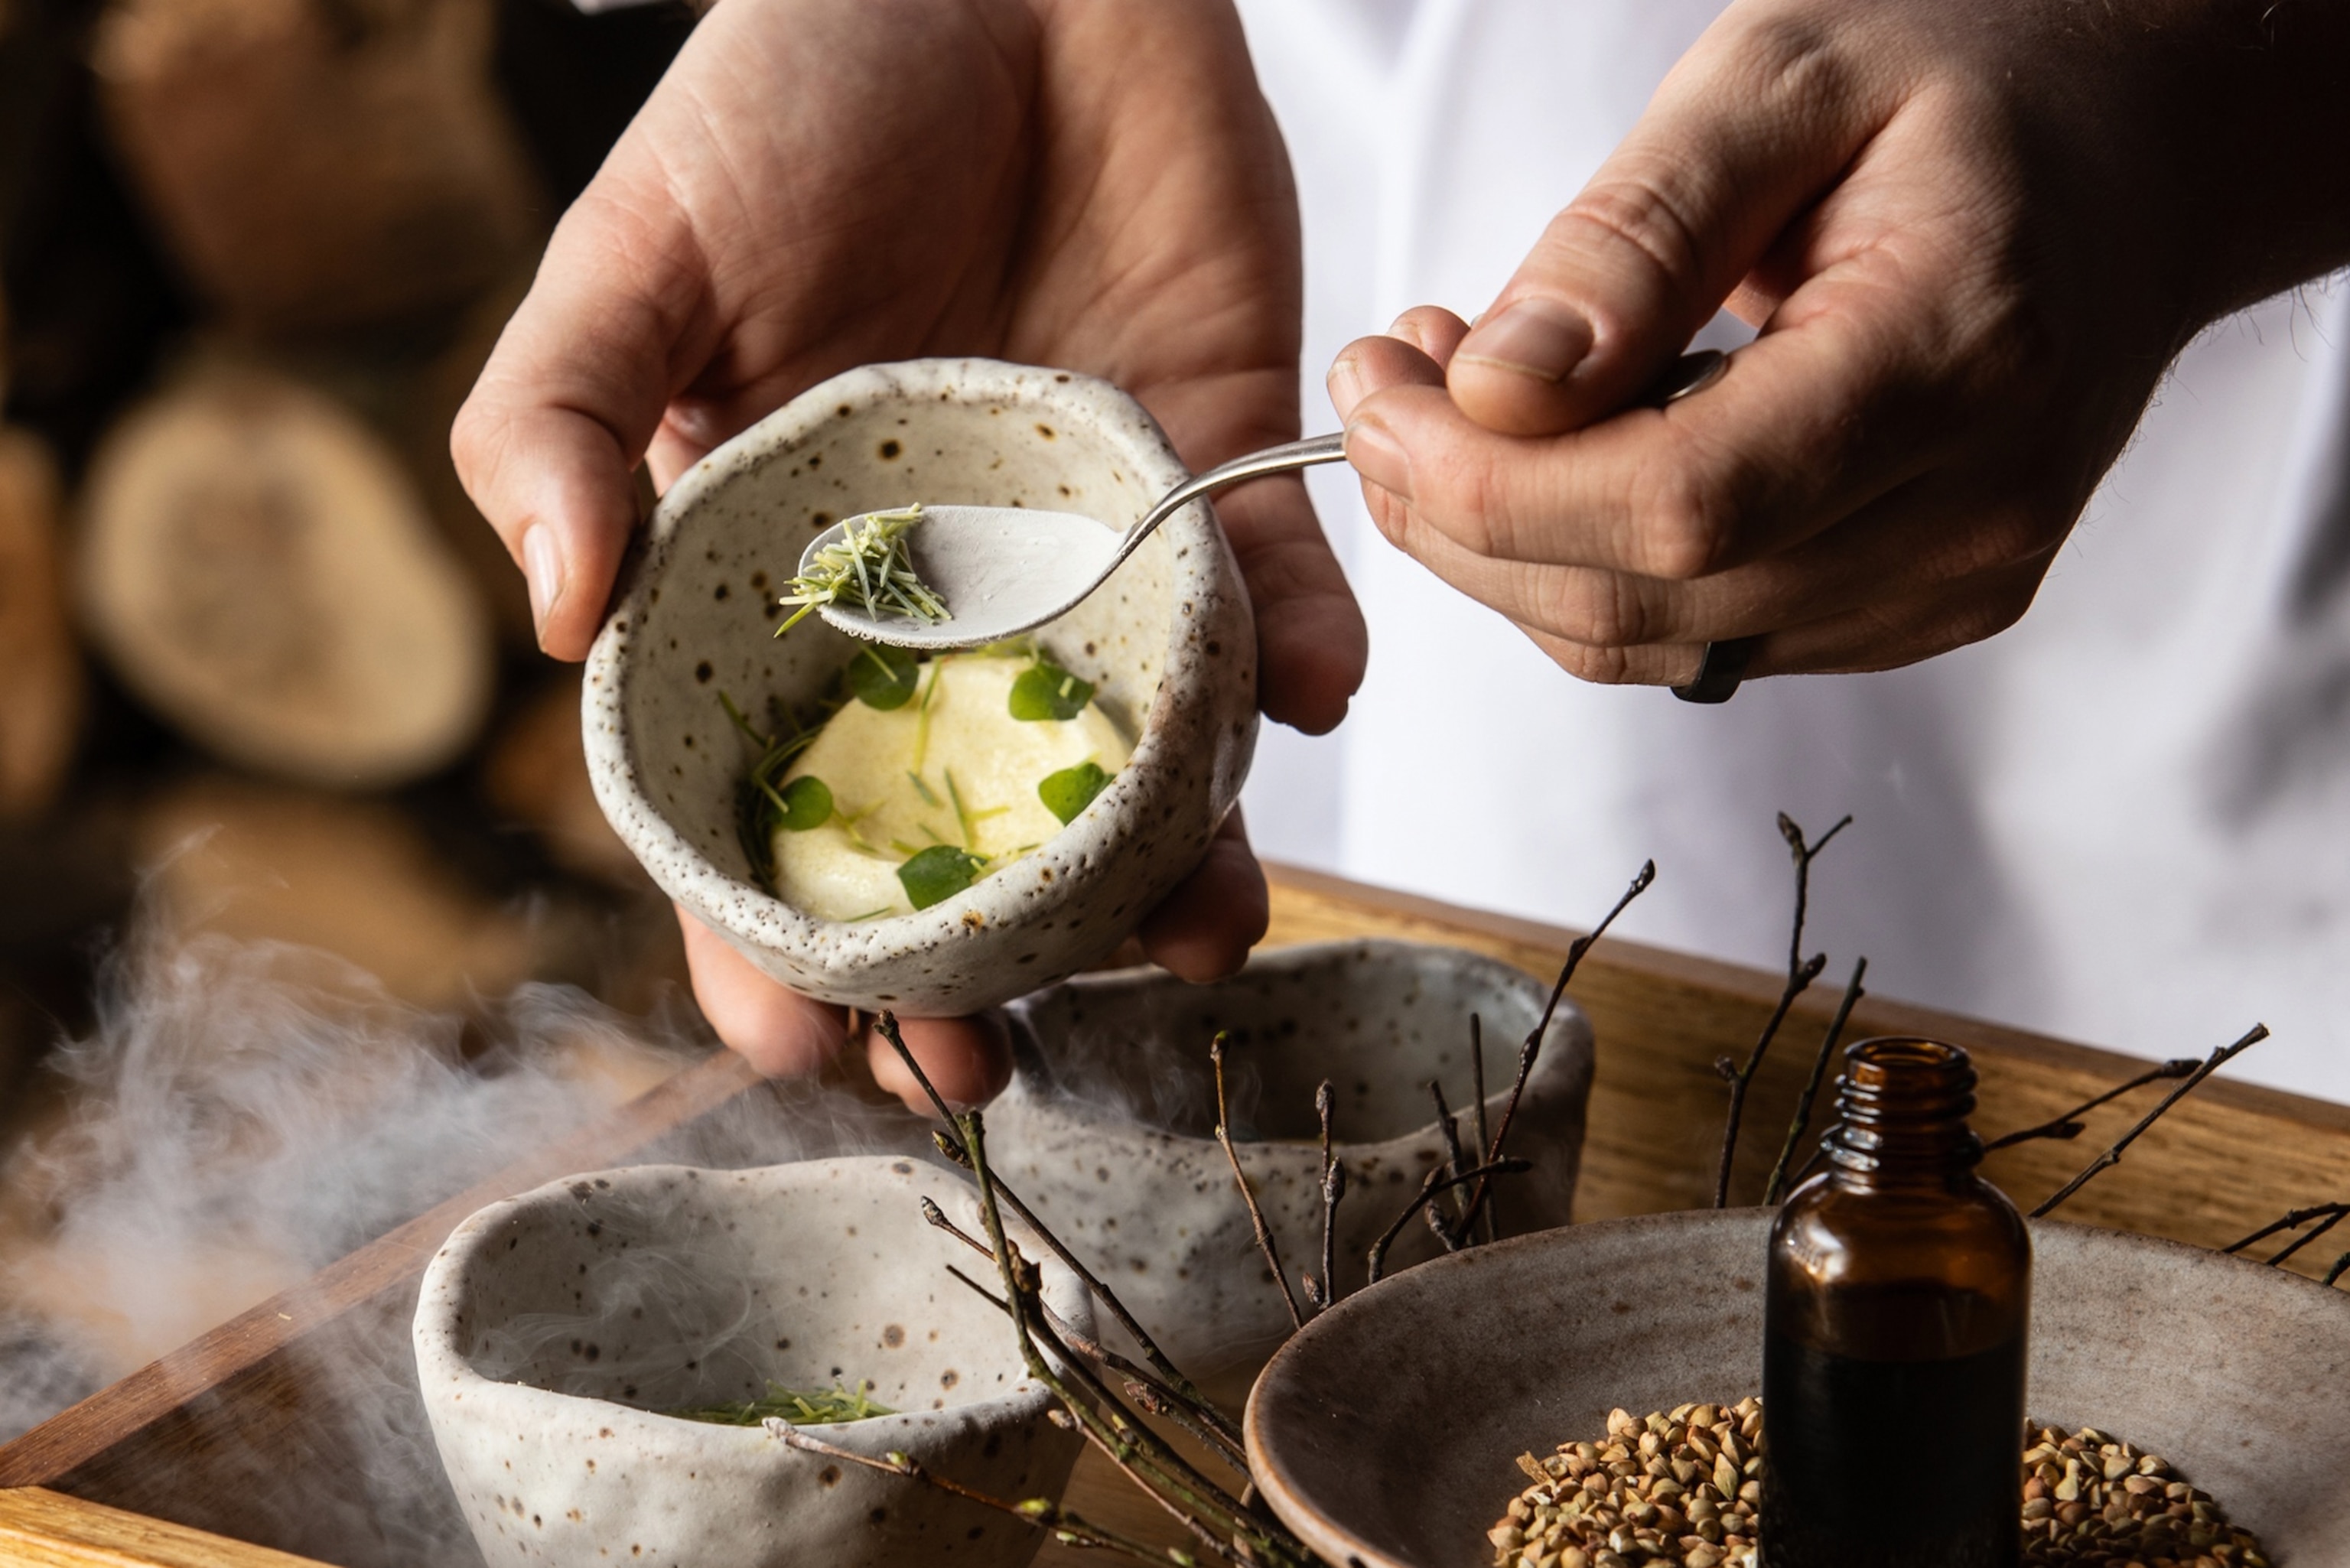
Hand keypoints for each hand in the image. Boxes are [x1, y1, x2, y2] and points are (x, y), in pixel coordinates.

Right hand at [454, 0, 1342, 1105]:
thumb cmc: (793, 89)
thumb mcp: (637, 249)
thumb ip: (563, 421)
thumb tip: (547, 612)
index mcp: (784, 587)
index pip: (773, 807)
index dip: (782, 943)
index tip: (810, 1045)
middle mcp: (945, 605)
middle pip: (968, 836)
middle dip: (986, 967)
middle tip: (999, 1062)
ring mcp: (1090, 554)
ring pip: (1139, 761)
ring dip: (1178, 865)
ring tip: (1200, 929)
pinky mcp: (1221, 472)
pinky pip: (1277, 602)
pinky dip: (1304, 657)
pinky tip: (1307, 690)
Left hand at [1328, 0, 2349, 684]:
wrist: (2130, 158)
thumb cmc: (1962, 84)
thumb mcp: (1781, 79)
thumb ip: (1636, 236)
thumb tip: (1499, 391)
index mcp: (1956, 355)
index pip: (1681, 504)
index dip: (1492, 482)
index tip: (1380, 384)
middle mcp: (1969, 510)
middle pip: (1643, 595)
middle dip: (1461, 512)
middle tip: (1387, 385)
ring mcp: (1948, 582)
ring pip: (1644, 639)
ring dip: (1500, 545)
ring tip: (1450, 404)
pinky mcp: (1910, 611)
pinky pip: (1690, 636)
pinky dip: (1578, 563)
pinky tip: (1552, 452)